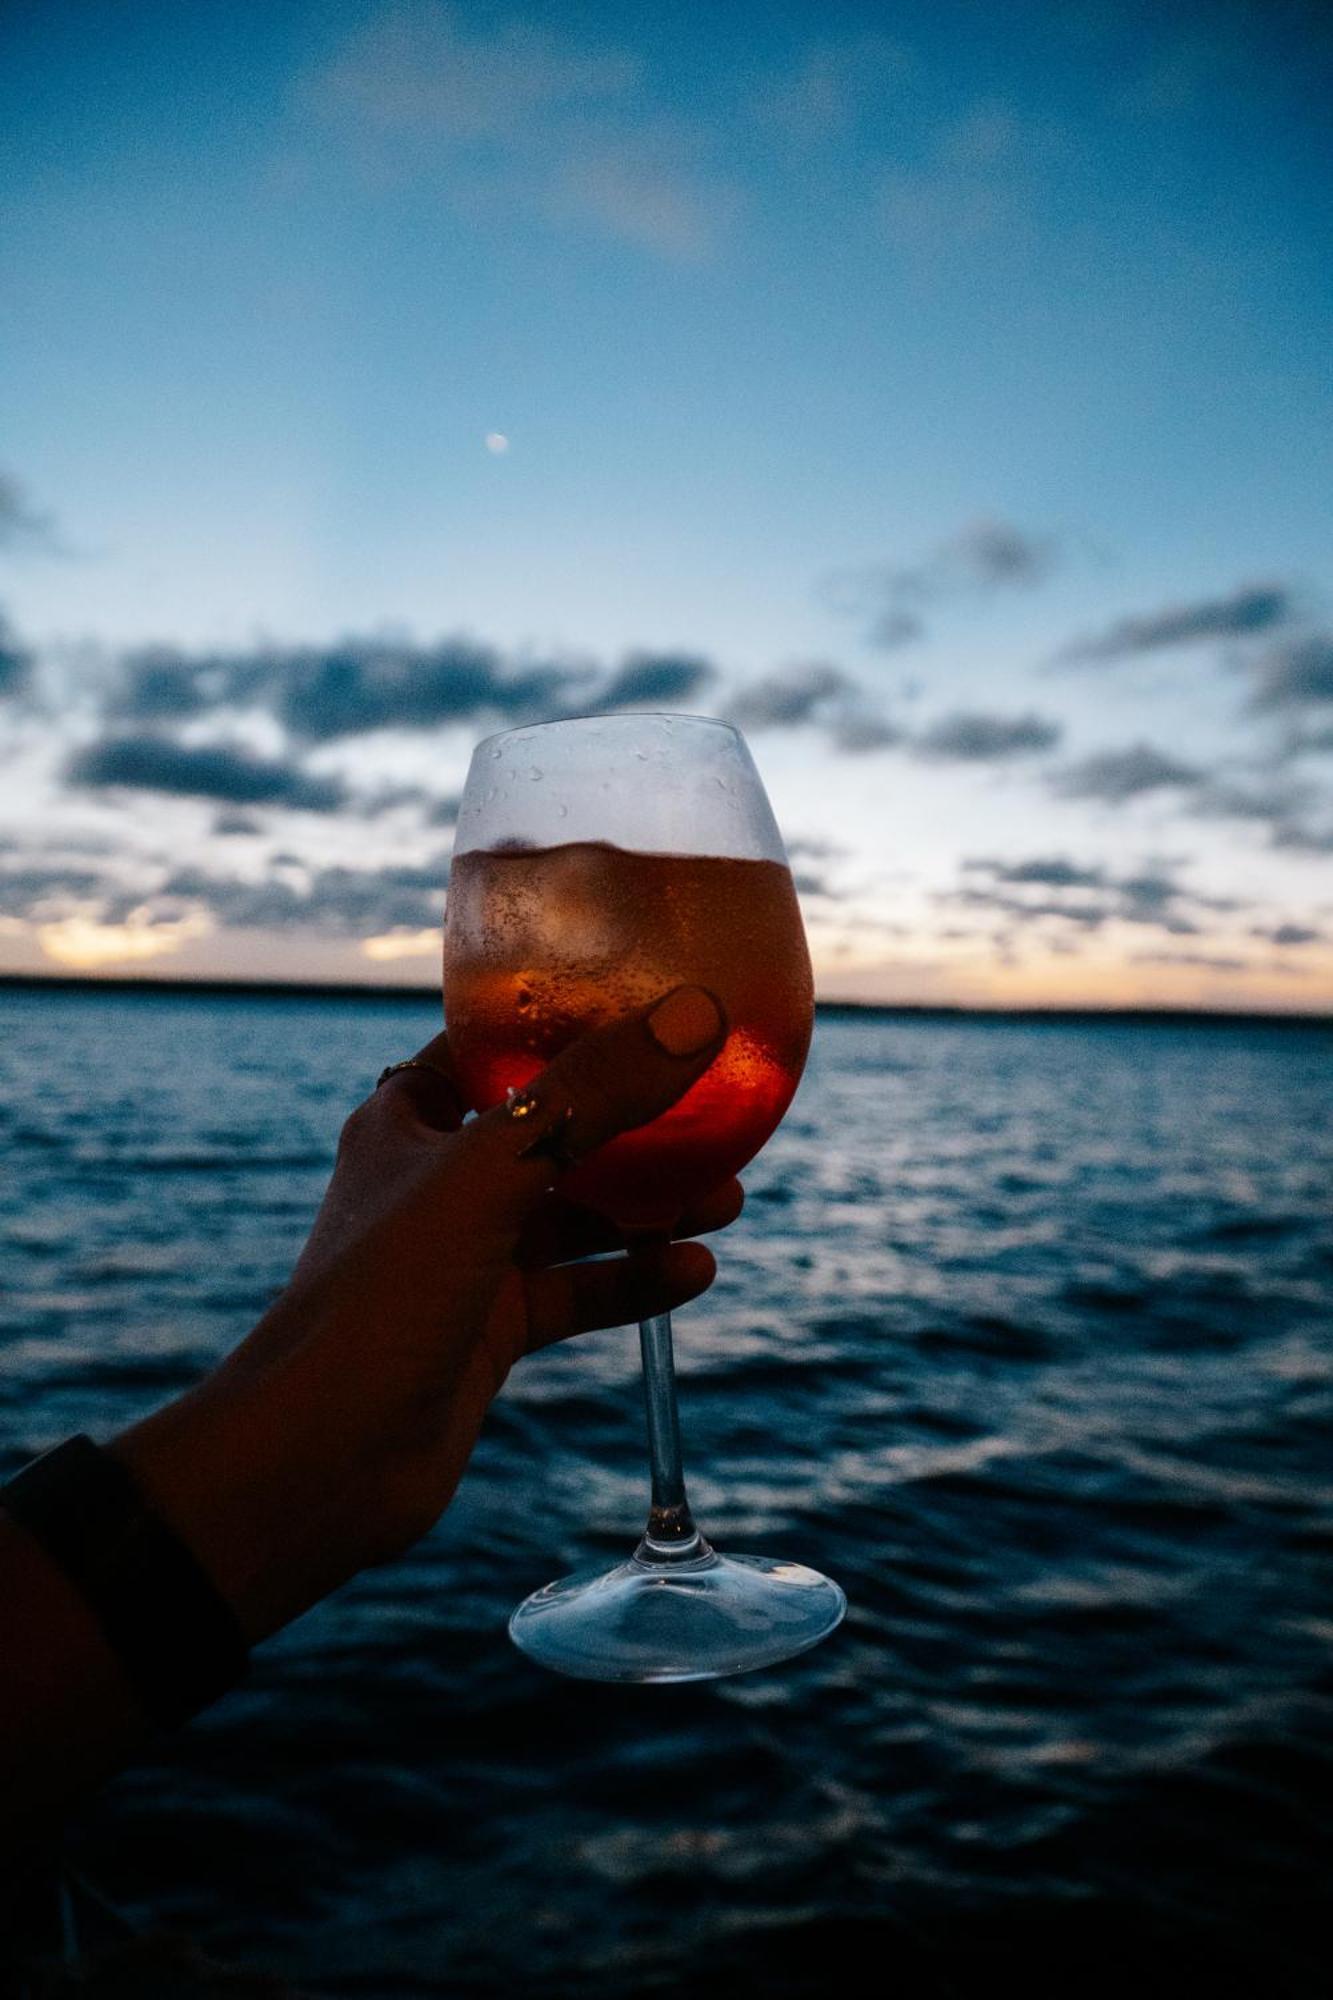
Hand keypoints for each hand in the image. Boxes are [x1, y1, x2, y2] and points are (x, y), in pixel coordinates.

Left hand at [115, 985, 736, 1643]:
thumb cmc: (380, 1296)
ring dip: (646, 1208)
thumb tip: (695, 1015)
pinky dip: (632, 1281)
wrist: (320, 1460)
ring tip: (727, 1199)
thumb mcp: (491, 1175)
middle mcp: (434, 1183)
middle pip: (548, 1133)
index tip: (638, 1006)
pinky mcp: (489, 1331)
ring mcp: (463, 1260)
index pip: (487, 1047)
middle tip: (710, 1113)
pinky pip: (577, 1291)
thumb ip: (593, 1096)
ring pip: (571, 1217)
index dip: (555, 1023)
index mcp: (408, 1122)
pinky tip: (694, 1273)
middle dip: (629, 1125)